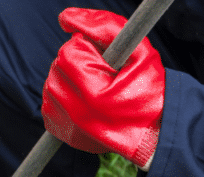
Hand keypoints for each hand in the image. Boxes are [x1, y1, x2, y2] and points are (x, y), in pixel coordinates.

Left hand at [41, 7, 164, 168]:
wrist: (155, 130)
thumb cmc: (151, 90)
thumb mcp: (139, 51)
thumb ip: (105, 26)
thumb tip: (65, 16)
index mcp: (94, 94)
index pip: (69, 52)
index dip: (87, 47)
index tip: (105, 58)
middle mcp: (76, 113)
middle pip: (57, 67)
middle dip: (77, 61)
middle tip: (102, 71)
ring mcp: (67, 126)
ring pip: (51, 83)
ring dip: (69, 76)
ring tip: (95, 83)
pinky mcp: (62, 132)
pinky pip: (49, 102)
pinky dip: (63, 94)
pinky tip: (84, 96)